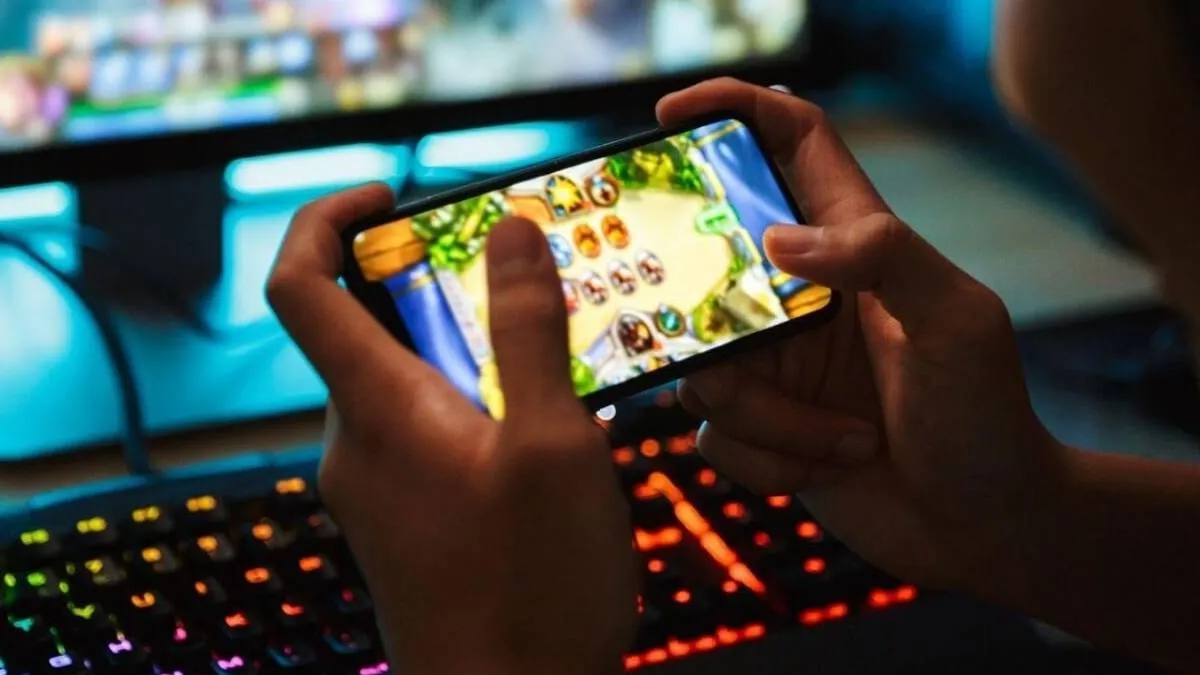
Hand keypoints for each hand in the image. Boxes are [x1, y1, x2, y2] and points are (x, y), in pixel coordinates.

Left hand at [267, 185, 635, 674]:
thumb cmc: (531, 591)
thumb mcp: (555, 445)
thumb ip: (529, 332)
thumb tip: (511, 234)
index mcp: (376, 409)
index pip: (298, 284)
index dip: (326, 218)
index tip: (388, 195)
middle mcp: (357, 444)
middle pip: (361, 326)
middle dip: (434, 285)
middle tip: (517, 279)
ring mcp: (376, 488)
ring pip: (403, 382)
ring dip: (467, 350)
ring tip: (553, 359)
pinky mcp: (405, 521)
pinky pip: (423, 432)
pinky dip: (471, 404)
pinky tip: (542, 433)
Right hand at [659, 79, 1067, 588]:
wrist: (984, 524)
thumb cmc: (987, 415)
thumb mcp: (957, 320)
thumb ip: (885, 254)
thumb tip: (778, 239)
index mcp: (852, 243)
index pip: (789, 143)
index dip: (731, 110)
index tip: (670, 114)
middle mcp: (799, 294)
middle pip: (708, 265)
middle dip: (708, 315)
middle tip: (742, 350)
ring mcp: (773, 361)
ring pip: (703, 367)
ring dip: (769, 419)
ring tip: (846, 441)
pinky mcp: (758, 426)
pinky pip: (713, 434)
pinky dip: (769, 460)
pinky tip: (831, 468)